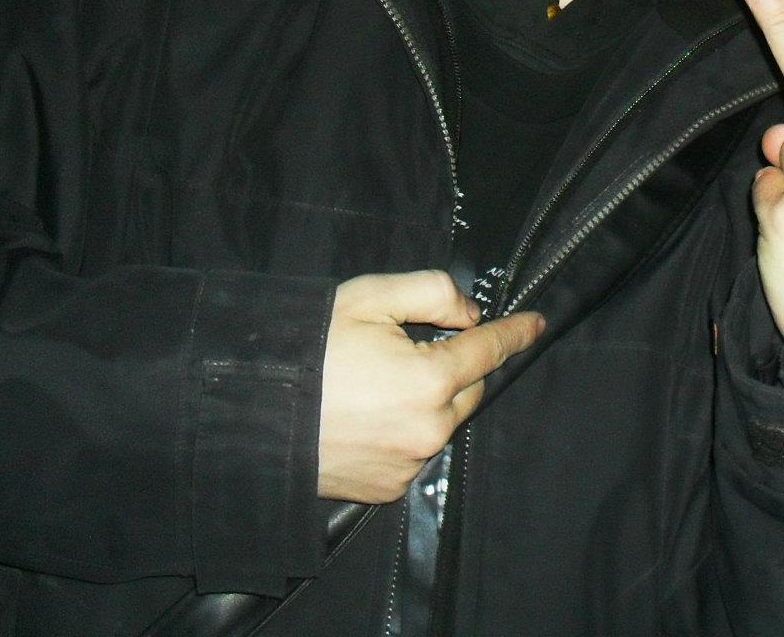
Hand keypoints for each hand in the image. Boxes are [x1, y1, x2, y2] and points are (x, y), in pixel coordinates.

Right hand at [317, 270, 544, 502]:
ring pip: (441, 422)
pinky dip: (405, 431)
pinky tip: (368, 416)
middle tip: (412, 351)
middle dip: (455, 367)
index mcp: (430, 381)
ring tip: (377, 386)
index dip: (514, 332)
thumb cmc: (308, 350)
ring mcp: (408, 465)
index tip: (534, 324)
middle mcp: (428, 430)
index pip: (488, 350)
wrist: (249, 413)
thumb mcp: (370, 299)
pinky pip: (415, 452)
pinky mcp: (386, 489)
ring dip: (428, 402)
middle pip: (468, 390)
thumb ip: (433, 294)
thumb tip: (470, 315)